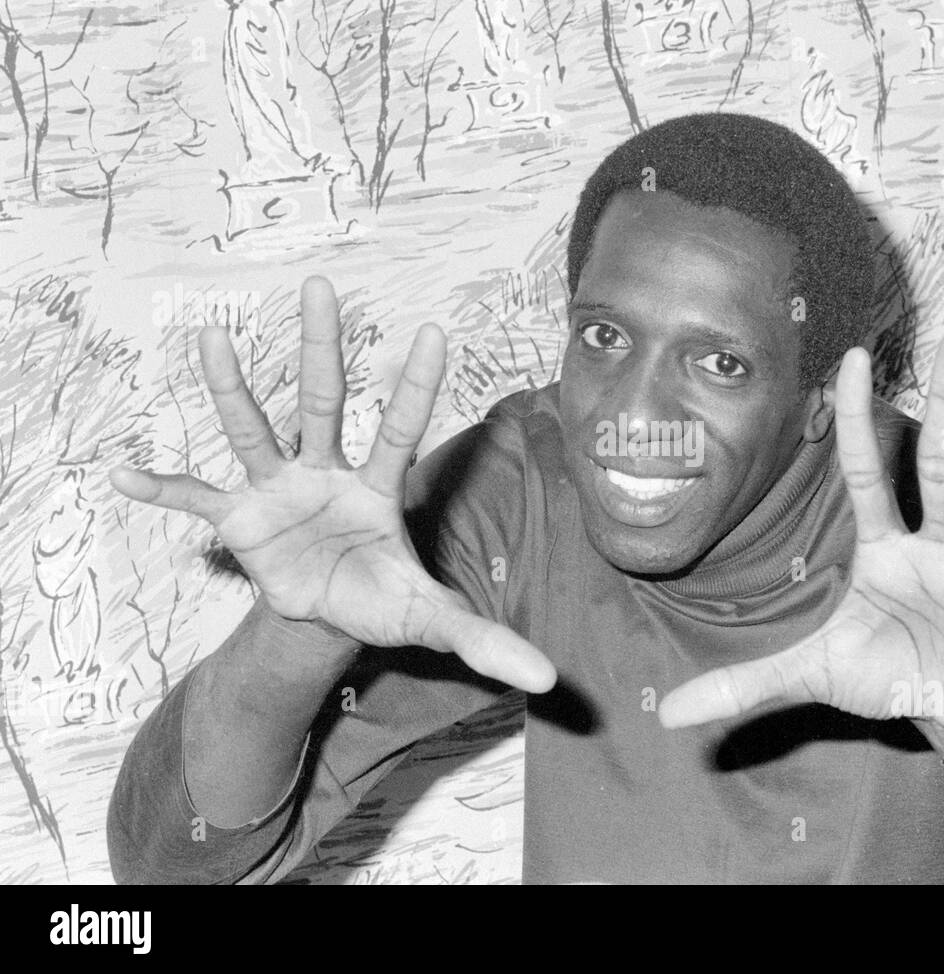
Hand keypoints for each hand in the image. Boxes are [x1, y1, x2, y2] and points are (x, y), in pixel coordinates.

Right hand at [110, 277, 555, 693]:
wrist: (327, 617)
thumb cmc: (383, 601)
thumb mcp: (433, 622)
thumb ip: (487, 642)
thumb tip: (549, 677)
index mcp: (379, 487)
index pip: (403, 427)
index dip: (416, 385)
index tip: (435, 330)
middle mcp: (327, 472)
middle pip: (325, 402)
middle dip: (322, 348)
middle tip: (319, 286)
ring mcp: (280, 489)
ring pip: (256, 430)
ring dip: (233, 390)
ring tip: (210, 339)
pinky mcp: (240, 519)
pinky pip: (198, 499)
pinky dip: (164, 489)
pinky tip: (125, 474)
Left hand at [659, 329, 943, 745]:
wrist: (940, 711)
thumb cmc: (880, 671)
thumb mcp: (807, 674)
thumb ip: (744, 684)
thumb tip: (667, 714)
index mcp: (882, 549)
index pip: (866, 473)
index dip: (858, 421)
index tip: (854, 358)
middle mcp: (933, 549)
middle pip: (941, 468)